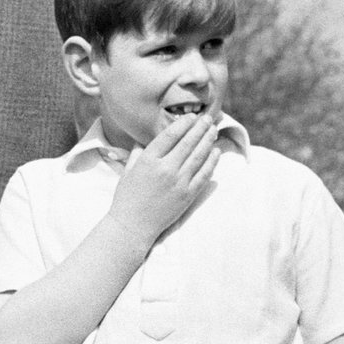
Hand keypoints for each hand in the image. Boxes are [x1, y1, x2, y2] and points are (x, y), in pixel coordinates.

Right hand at [106, 108, 220, 248]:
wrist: (132, 226)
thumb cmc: (127, 198)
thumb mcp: (128, 171)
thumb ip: (138, 153)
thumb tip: (146, 139)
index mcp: (148, 161)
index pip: (170, 135)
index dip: (183, 123)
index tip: (191, 117)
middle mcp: (165, 169)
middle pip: (188, 142)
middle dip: (200, 128)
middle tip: (208, 118)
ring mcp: (179, 182)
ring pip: (199, 155)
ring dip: (208, 140)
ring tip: (213, 130)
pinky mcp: (188, 194)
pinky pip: (204, 174)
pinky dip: (212, 161)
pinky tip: (215, 151)